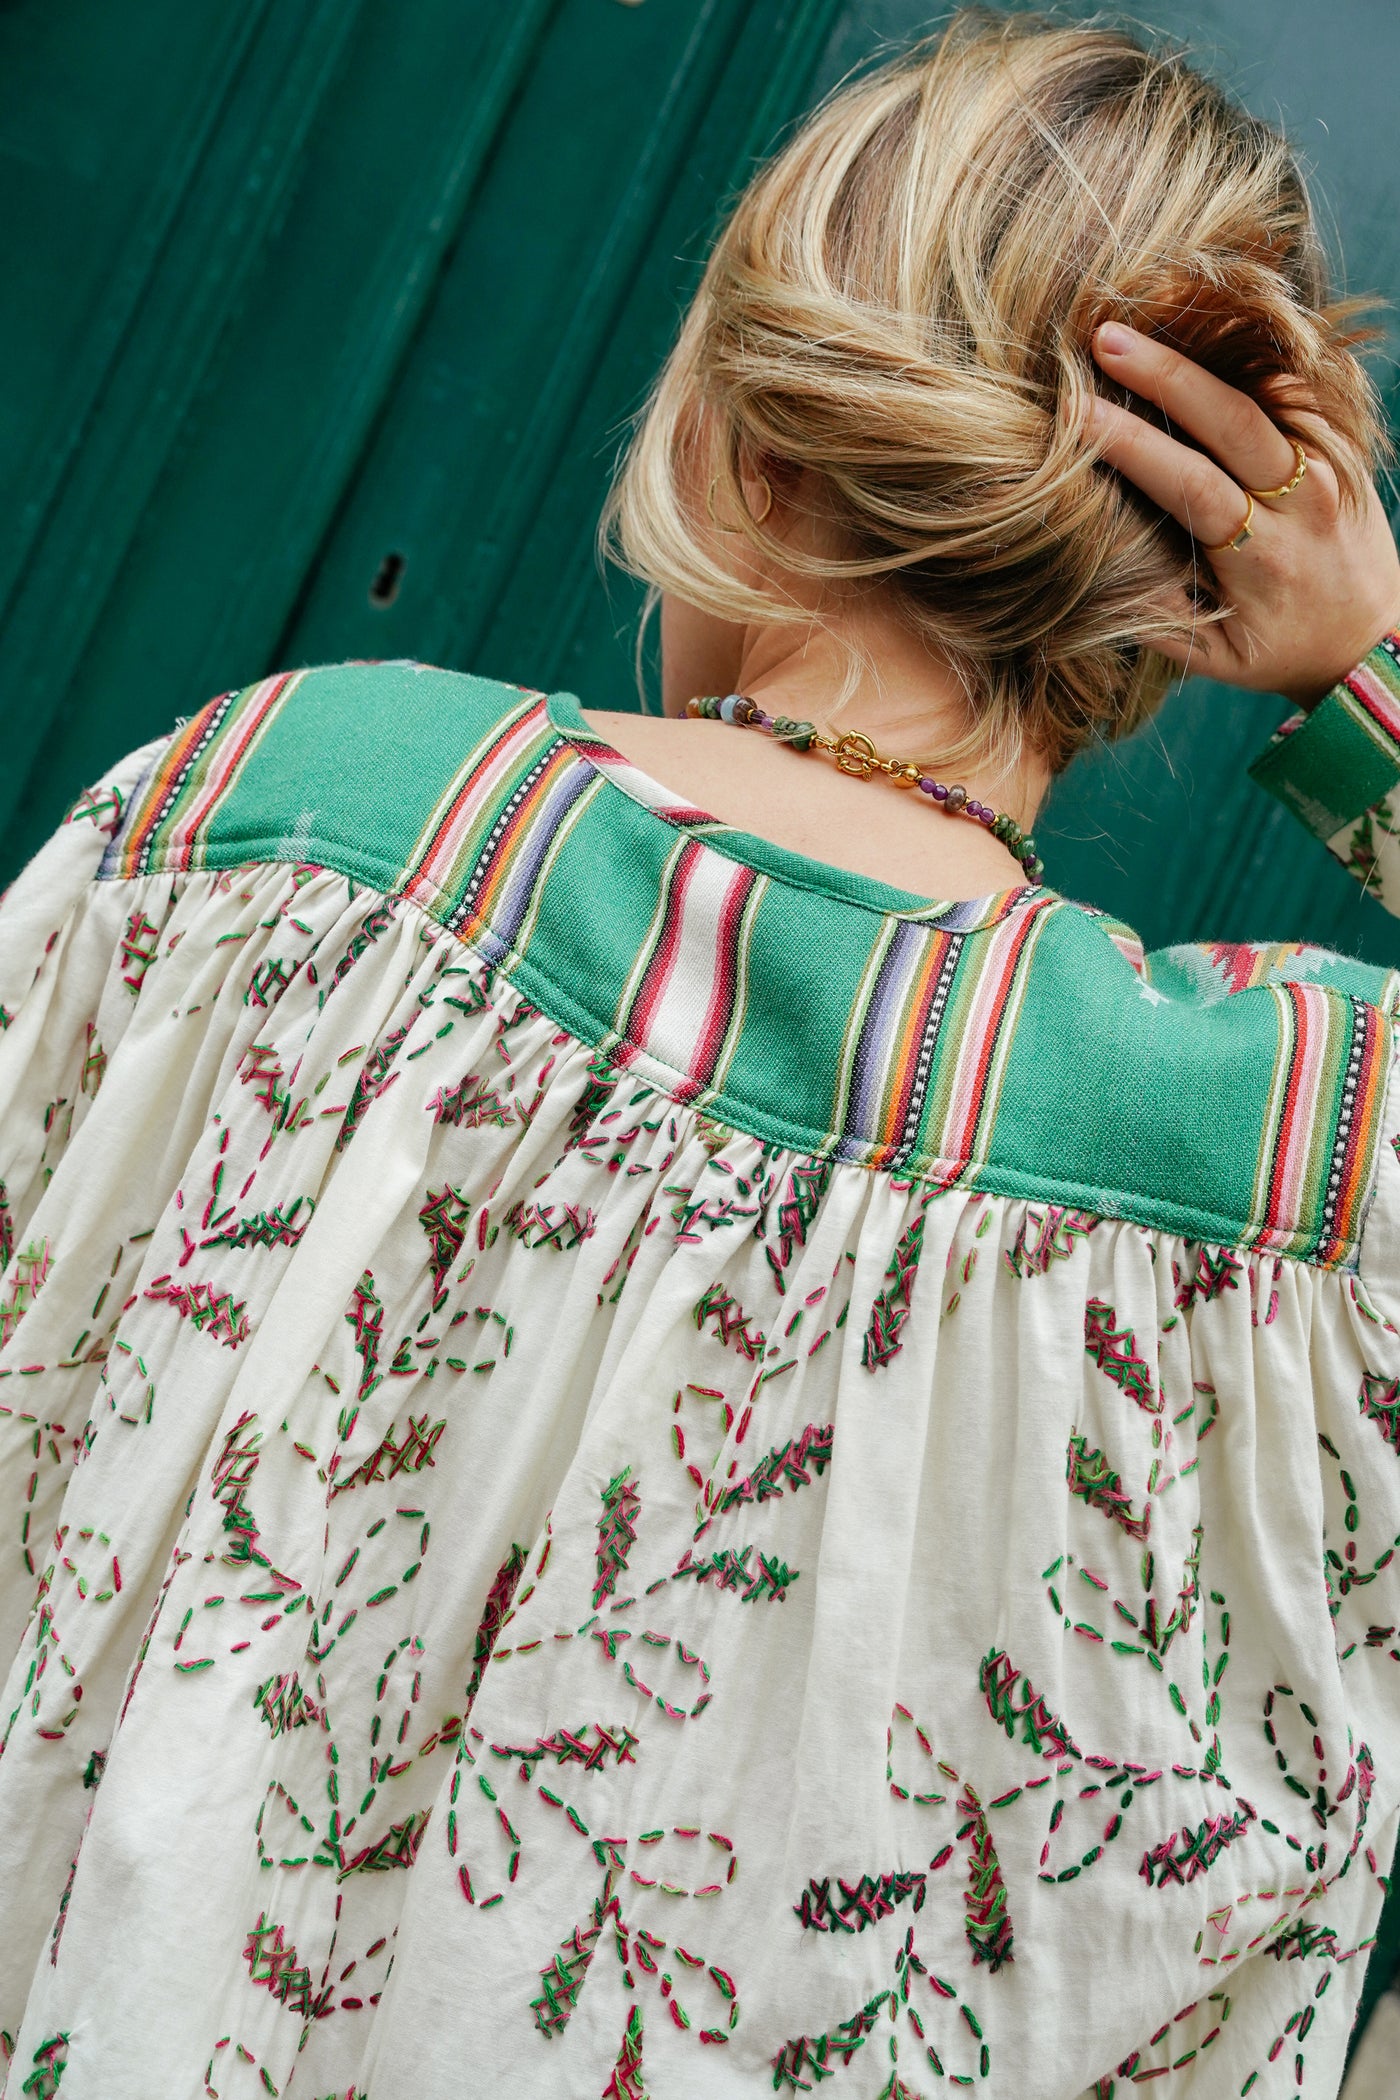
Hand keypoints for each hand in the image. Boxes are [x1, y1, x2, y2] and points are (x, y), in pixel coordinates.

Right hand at [1089, 322, 1399, 708]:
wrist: (1374, 638)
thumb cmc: (1283, 650)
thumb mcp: (1217, 659)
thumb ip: (1158, 621)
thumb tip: (1095, 575)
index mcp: (1264, 556)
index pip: (1191, 486)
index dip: (1133, 446)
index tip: (1077, 415)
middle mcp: (1303, 501)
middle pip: (1233, 421)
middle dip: (1165, 375)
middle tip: (1103, 337)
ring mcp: (1329, 465)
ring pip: (1267, 393)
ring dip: (1204, 354)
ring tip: (1145, 321)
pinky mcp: (1342, 445)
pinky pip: (1292, 389)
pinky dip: (1245, 356)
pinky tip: (1196, 331)